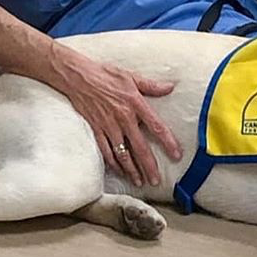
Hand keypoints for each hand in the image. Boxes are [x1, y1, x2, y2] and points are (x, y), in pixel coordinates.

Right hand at [54, 47, 182, 186]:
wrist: (79, 77)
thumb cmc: (106, 74)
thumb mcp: (131, 76)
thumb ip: (151, 85)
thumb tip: (170, 87)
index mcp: (135, 103)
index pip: (156, 126)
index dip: (168, 142)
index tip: (176, 155)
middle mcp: (124, 118)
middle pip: (140, 147)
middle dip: (149, 166)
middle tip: (156, 181)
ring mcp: (109, 126)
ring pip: (123, 154)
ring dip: (132, 170)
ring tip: (140, 182)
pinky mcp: (96, 130)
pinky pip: (106, 151)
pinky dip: (113, 163)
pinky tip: (120, 171)